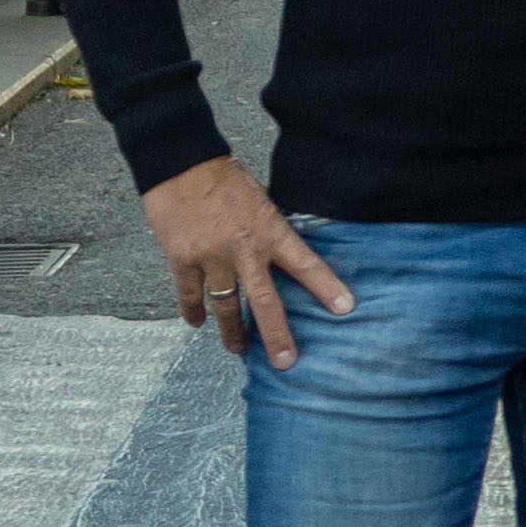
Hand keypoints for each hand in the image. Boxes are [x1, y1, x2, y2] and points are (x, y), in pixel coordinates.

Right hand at [143, 157, 352, 367]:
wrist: (180, 164)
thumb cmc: (224, 178)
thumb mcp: (261, 201)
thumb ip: (270, 232)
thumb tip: (280, 257)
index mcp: (270, 231)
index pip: (306, 264)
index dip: (327, 287)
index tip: (345, 309)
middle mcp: (244, 250)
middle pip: (265, 302)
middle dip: (277, 335)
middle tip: (285, 362)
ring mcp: (211, 258)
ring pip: (225, 306)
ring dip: (232, 332)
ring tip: (238, 349)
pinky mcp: (182, 260)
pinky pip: (189, 295)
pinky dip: (193, 311)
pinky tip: (196, 322)